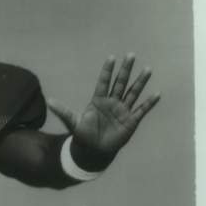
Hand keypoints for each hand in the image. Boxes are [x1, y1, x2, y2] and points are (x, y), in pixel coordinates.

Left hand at [47, 54, 159, 170]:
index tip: (111, 58)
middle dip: (125, 70)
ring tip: (147, 69)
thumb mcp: (73, 122)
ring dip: (140, 82)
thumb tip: (49, 102)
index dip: (107, 71)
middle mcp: (112, 102)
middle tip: (130, 55)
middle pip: (120, 83)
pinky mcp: (131, 121)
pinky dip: (149, 103)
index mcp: (98, 101)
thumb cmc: (83, 135)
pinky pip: (141, 110)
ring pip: (132, 93)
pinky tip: (157, 94)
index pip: (104, 82)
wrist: (93, 151)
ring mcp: (122, 110)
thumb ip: (63, 112)